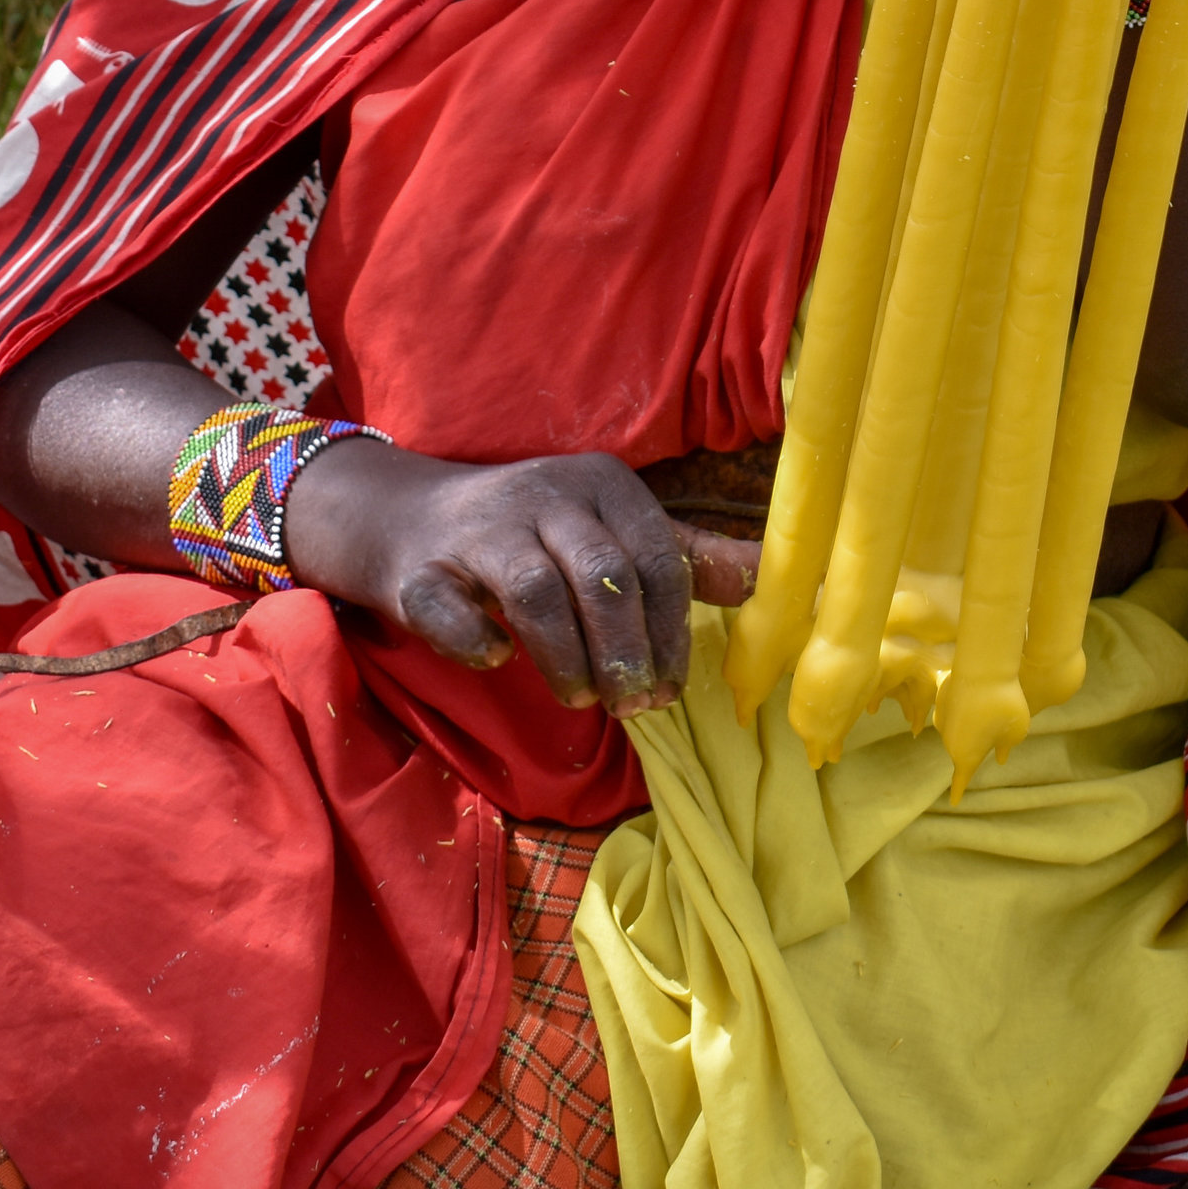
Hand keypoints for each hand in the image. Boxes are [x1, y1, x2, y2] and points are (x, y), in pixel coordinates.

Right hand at [285, 442, 756, 715]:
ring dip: (566, 657)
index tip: (670, 684)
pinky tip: (498, 657)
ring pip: (535, 591)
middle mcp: (543, 492)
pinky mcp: (421, 567)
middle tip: (631, 705)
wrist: (415, 520)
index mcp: (601, 483)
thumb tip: (772, 577)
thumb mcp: (614, 532)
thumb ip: (687, 558)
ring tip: (580, 697)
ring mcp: (478, 527)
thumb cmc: (536, 535)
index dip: (670, 629)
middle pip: (601, 575)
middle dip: (625, 651)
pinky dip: (479, 640)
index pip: (655, 556)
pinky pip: (451, 609)